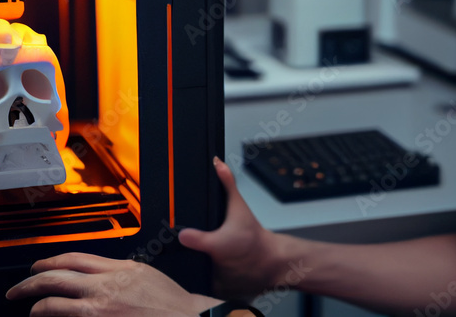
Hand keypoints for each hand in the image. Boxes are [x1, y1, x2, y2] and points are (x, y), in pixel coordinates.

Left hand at [6, 252, 221, 316]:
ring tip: (32, 312)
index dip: (49, 263)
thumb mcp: (145, 274)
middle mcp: (106, 288)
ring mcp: (101, 311)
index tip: (37, 268)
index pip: (73, 260)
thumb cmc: (173, 304)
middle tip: (17, 291)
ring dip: (37, 309)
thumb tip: (94, 274)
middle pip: (56, 279)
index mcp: (118, 269)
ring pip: (55, 306)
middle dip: (30, 284)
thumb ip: (117, 272)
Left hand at [179, 157, 282, 297]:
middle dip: (192, 251)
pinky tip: (219, 270)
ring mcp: (215, 281)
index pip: (186, 240)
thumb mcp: (239, 208)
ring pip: (196, 272)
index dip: (182, 235)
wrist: (273, 262)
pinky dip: (209, 280)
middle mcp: (212, 265)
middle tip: (208, 244)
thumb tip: (218, 163)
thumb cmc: (255, 238)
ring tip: (216, 257)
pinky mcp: (219, 292)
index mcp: (214, 245)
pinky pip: (205, 286)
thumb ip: (228, 184)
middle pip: (188, 257)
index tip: (184, 232)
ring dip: (201, 266)